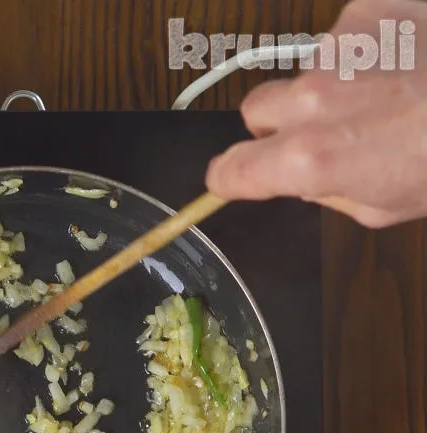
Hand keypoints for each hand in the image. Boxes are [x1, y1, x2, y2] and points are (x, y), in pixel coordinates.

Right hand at [206, 0, 426, 227]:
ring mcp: (338, 47)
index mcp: (309, 161)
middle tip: (322, 132)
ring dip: (331, 85)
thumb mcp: (383, 207)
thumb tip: (306, 176)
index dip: (230, 178)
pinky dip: (367, 48)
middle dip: (278, 124)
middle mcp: (310, 98)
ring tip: (391, 89)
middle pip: (255, 110)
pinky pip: (346, 34)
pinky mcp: (369, 5)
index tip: (235, 179)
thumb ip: (327, 192)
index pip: (231, 171)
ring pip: (306, 71)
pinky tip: (408, 56)